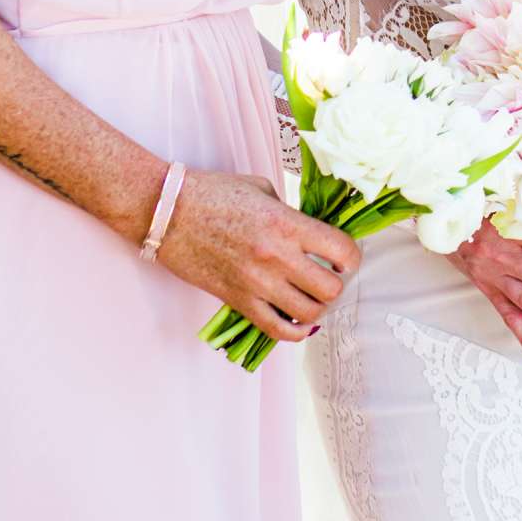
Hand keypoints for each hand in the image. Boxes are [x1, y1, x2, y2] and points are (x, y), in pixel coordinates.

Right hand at [157, 169, 358, 345]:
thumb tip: (310, 233)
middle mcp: (276, 256)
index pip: (341, 250)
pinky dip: (295, 331)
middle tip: (330, 276)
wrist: (169, 212)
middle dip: (337, 284)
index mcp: (286, 223)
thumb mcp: (262, 189)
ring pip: (309, 314)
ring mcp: (257, 283)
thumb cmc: (213, 193)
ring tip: (312, 295)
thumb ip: (290, 213)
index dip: (352, 257)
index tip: (346, 257)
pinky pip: (277, 329)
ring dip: (318, 307)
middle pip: (330, 289)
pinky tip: (298, 321)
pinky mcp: (238, 301)